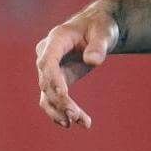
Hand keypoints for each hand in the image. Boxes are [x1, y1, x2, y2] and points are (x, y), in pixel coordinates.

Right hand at [34, 4, 118, 128]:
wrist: (96, 29)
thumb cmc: (100, 27)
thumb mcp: (104, 32)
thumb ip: (99, 45)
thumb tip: (93, 61)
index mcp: (56, 39)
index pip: (47, 61)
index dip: (53, 79)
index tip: (64, 95)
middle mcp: (47, 55)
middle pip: (47, 82)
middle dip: (60, 101)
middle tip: (77, 117)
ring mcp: (49, 69)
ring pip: (47, 95)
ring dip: (60, 112)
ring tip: (82, 123)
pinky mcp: (55, 81)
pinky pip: (52, 99)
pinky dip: (61, 112)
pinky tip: (77, 122)